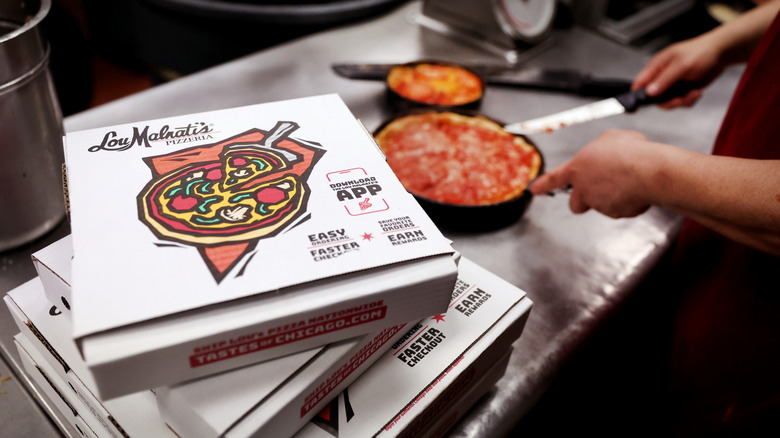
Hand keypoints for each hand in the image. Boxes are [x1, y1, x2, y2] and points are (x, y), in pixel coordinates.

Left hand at [529, 129, 667, 217]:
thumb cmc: (631, 151)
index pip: (554, 178)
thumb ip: (600, 148)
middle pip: (575, 204)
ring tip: (629, 181)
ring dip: (611, 198)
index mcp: (577, 168)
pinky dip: (628, 202)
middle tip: (598, 191)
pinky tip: (638, 189)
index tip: (533, 190)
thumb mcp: (611, 138)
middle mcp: (584, 189)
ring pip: (602, 205)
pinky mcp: (616, 213)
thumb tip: (604, 153)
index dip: (543, 184)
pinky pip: (621, 209)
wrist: (648, 171)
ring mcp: (599, 203)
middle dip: (583, 201)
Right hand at [633, 35, 724, 108]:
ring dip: (681, 102)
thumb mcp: (681, 65)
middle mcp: (663, 76)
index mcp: (657, 66)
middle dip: (668, 102)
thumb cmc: (701, 52)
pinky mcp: (683, 89)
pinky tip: (696, 92)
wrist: (721, 53)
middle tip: (679, 100)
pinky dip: (689, 101)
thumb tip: (649, 92)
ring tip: (693, 93)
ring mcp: (673, 84)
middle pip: (655, 98)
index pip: (640, 82)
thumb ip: (664, 79)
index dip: (636, 94)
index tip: (638, 106)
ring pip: (668, 102)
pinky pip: (681, 102)